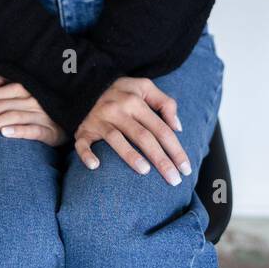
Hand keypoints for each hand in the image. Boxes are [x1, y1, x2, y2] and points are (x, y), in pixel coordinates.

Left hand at [0, 72, 67, 145]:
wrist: (75, 113)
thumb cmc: (43, 103)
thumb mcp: (22, 91)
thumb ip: (0, 85)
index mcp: (17, 86)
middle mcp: (26, 97)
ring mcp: (39, 113)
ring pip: (8, 116)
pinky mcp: (50, 129)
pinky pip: (33, 129)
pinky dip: (18, 130)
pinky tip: (4, 134)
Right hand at [74, 77, 191, 185]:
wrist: (87, 86)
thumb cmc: (123, 93)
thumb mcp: (144, 88)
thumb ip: (165, 103)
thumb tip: (177, 127)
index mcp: (135, 100)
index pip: (161, 128)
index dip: (175, 149)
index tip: (186, 168)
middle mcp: (117, 109)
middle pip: (143, 136)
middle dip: (161, 159)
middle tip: (174, 180)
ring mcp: (99, 120)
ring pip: (116, 139)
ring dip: (130, 155)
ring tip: (145, 171)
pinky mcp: (83, 129)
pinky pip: (82, 143)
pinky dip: (87, 154)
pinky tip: (95, 166)